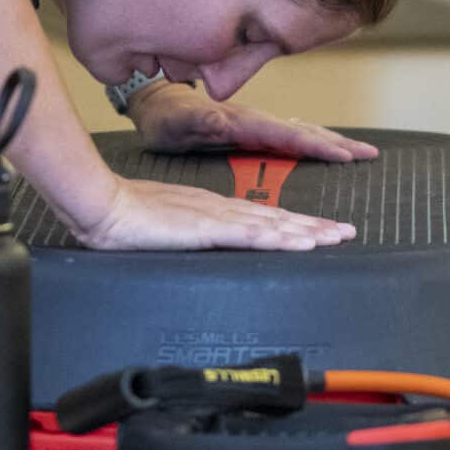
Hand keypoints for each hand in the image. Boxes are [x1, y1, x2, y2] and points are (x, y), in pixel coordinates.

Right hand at [72, 176, 355, 252]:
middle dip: (314, 227)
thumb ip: (187, 232)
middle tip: (346, 233)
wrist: (102, 206)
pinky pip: (249, 235)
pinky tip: (298, 243)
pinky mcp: (206, 227)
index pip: (261, 217)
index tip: (320, 231)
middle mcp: (220, 209)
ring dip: (306, 232)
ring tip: (336, 238)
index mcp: (211, 208)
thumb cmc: (124, 216)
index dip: (294, 224)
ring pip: (272, 225)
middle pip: (277, 219)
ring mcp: (215, 217)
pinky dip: (278, 238)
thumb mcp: (165, 225)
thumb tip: (203, 243)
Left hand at [130, 82, 378, 163]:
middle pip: (304, 130)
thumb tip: (221, 118)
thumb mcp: (176, 123)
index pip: (286, 135)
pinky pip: (291, 133)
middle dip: (338, 143)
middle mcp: (255, 120)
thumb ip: (199, 121)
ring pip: (302, 130)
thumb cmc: (164, 120)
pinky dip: (314, 139)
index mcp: (242, 123)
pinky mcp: (253, 129)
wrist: (156, 102)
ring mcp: (256, 123)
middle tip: (371, 155)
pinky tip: (325, 146)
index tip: (343, 156)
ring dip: (332, 140)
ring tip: (361, 151)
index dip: (315, 146)